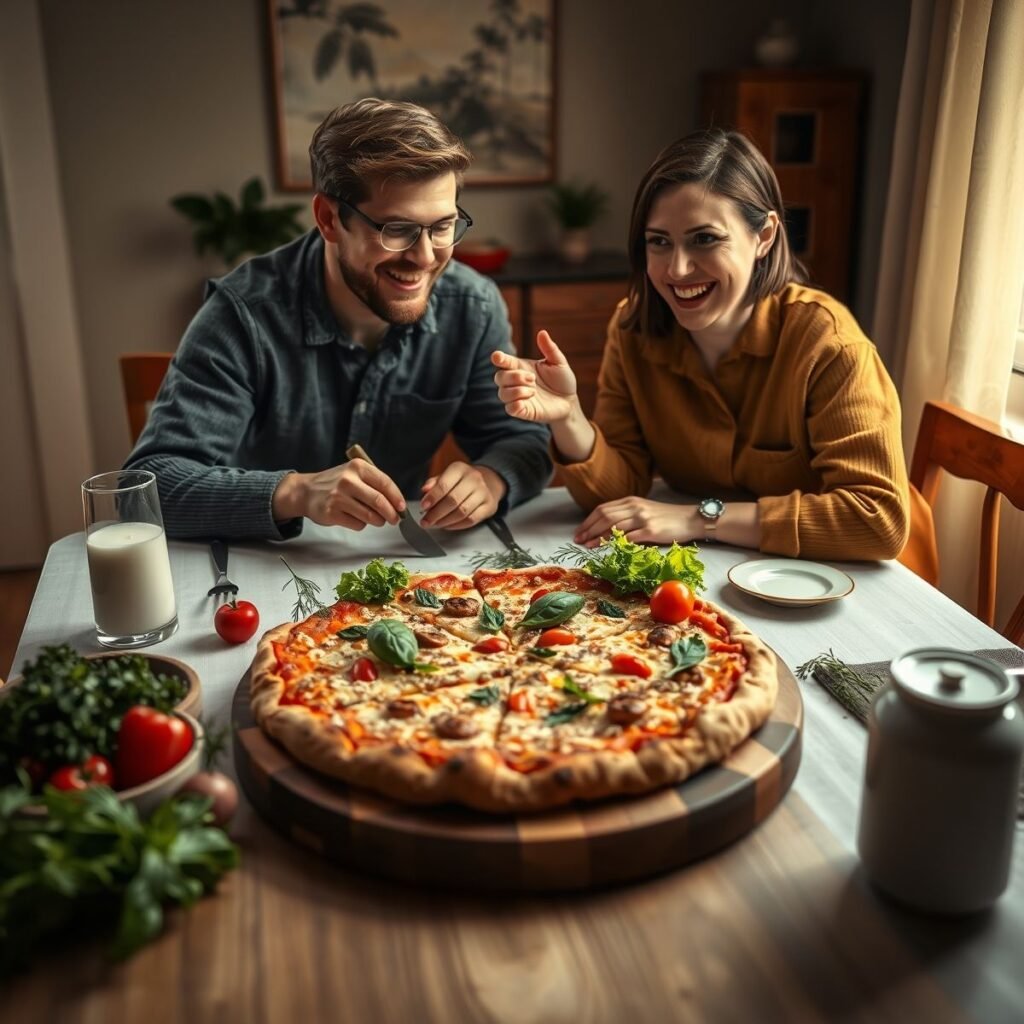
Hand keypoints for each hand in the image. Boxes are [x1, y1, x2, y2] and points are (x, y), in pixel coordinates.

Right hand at [276, 461, 404, 529]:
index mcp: (357, 467)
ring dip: (378, 521)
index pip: (385, 483)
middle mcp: (348, 480)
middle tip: (395, 519)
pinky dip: (361, 525)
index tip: (402, 507)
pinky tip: (355, 518)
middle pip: (379, 501)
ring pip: (370, 516)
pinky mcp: (332, 513)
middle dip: (391, 514)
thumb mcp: (354, 473)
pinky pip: (357, 524)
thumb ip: (374, 484)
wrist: (306, 491)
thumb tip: (397, 504)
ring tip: (377, 520)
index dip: (397, 497)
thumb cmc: (335, 483)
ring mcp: (338, 497)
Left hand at [421, 462, 506, 529]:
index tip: (423, 506)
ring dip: (445, 521)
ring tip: (435, 524)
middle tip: (426, 521)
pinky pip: (471, 520)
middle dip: (436, 513)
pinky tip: (447, 525)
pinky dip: (457, 525)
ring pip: (462, 512)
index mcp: (460, 469)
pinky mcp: (489, 506)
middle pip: (453, 500)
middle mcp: (474, 479)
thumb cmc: (462, 480)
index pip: (444, 484)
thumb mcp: (446, 475)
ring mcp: (484, 493)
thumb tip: (425, 490)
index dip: (433, 497)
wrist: (488, 481)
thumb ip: (434, 483)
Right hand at [491, 330, 578, 422]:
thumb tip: (542, 333)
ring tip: (533, 391)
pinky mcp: (523, 411)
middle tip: (532, 379)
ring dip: (517, 391)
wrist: (570, 401)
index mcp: (521, 367)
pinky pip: (510, 409)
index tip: (497, 356)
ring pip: (502, 394)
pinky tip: (525, 401)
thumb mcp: (558, 362)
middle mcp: (516, 382)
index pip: (503, 362)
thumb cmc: (562, 380)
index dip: (498, 359)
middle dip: (513, 376)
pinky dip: (514, 405)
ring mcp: (518, 397)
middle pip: (499, 377)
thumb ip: (550, 348)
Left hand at [575, 498, 699, 546]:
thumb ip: (627, 515)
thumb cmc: (668, 518)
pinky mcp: (651, 531)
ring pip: (612, 526)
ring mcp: (642, 518)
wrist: (691, 519)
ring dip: (597, 537)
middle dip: (588, 529)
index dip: (588, 521)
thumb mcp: (644, 511)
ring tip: (587, 546)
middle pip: (604, 516)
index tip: (579, 532)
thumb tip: (606, 528)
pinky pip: (627, 537)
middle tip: (578, 540)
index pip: (603, 509)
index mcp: (631, 501)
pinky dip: (614, 542)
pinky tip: (605, 548)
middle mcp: (634, 507)